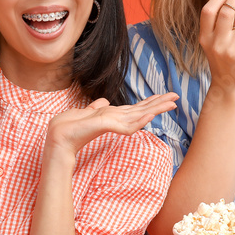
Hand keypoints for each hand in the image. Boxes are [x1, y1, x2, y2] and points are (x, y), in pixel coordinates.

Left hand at [45, 92, 178, 155]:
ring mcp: (114, 125)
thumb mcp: (84, 113)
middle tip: (176, 96)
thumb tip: (103, 100)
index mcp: (113, 116)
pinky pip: (129, 125)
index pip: (135, 108)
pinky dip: (140, 119)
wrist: (58, 139)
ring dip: (156, 109)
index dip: (150, 102)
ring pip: (140, 116)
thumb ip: (97, 108)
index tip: (164, 95)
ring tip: (171, 103)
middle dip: (159, 103)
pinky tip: (151, 114)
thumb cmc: (69, 128)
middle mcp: (116, 120)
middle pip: (142, 110)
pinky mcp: (109, 127)